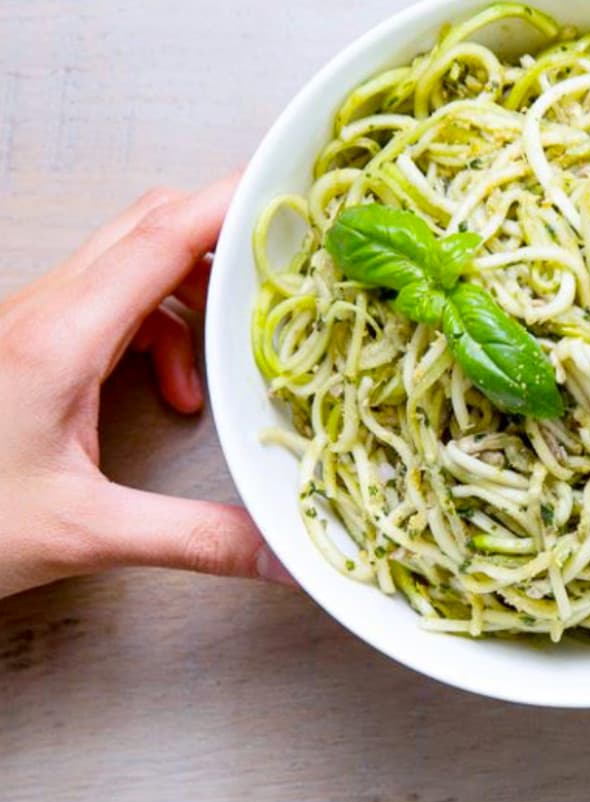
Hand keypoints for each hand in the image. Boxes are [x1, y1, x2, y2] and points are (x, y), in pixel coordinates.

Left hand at [0, 176, 291, 599]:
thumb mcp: (83, 533)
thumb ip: (192, 538)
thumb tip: (280, 554)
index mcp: (58, 339)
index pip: (161, 237)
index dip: (232, 205)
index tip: (293, 193)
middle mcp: (44, 313)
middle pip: (148, 227)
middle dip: (223, 242)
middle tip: (284, 273)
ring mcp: (32, 322)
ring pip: (130, 262)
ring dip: (191, 296)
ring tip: (223, 364)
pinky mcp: (29, 343)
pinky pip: (111, 305)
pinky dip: (161, 332)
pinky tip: (170, 397)